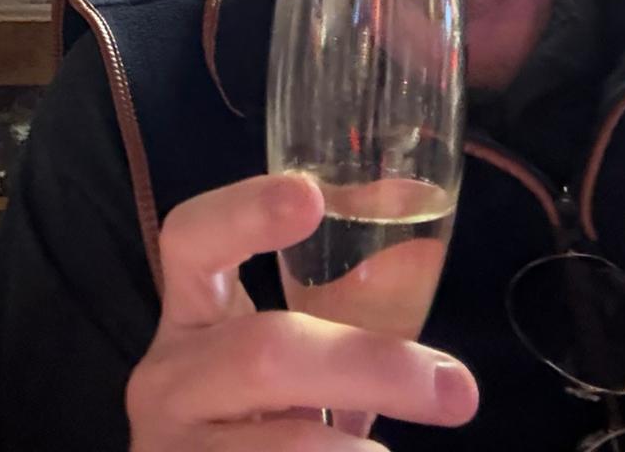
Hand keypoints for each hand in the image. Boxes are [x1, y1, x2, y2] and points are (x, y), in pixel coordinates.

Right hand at [125, 174, 478, 450]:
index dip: (243, 212)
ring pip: (288, 444)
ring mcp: (173, 446)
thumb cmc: (250, 419)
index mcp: (189, 318)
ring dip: (360, 451)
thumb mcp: (282, 361)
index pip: (191, 240)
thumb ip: (337, 306)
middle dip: (372, 366)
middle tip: (456, 390)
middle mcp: (168, 377)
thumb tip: (414, 225)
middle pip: (265, 353)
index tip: (310, 197)